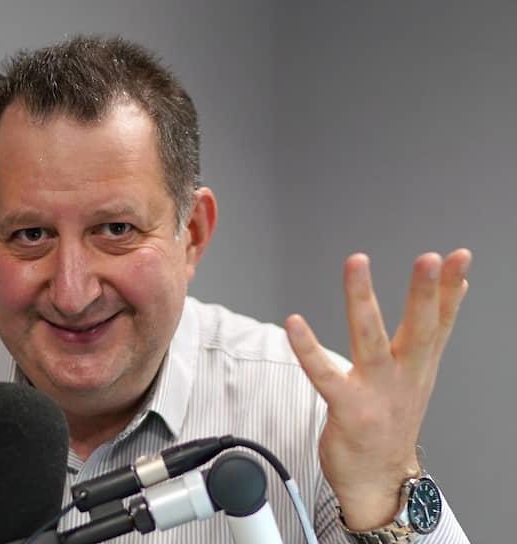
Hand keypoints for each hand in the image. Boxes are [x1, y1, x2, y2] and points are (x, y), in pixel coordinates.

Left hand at [285, 249, 470, 529]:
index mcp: (420, 365)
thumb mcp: (420, 373)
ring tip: (358, 264)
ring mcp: (376, 392)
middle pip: (420, 329)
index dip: (451, 289)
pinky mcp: (348, 409)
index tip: (459, 257)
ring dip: (363, 300)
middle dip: (426, 293)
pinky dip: (308, 348)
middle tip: (429, 259)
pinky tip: (295, 322)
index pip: (442, 321)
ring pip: (370, 339)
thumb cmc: (392, 421)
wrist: (378, 480)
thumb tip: (457, 290)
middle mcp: (404, 376)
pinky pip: (324, 374)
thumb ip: (433, 331)